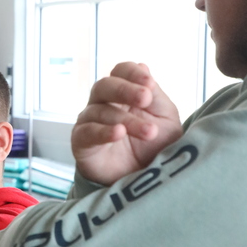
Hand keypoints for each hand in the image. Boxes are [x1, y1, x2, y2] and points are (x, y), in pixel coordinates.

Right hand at [72, 62, 182, 184]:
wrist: (141, 180)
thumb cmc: (153, 148)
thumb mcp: (165, 119)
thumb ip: (155, 96)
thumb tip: (142, 66)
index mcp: (124, 93)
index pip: (121, 71)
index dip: (132, 73)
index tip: (150, 83)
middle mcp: (103, 103)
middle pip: (105, 85)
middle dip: (126, 90)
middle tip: (145, 99)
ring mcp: (90, 121)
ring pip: (101, 112)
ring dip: (127, 120)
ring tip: (149, 132)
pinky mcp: (81, 142)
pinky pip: (88, 132)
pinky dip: (103, 131)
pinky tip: (119, 133)